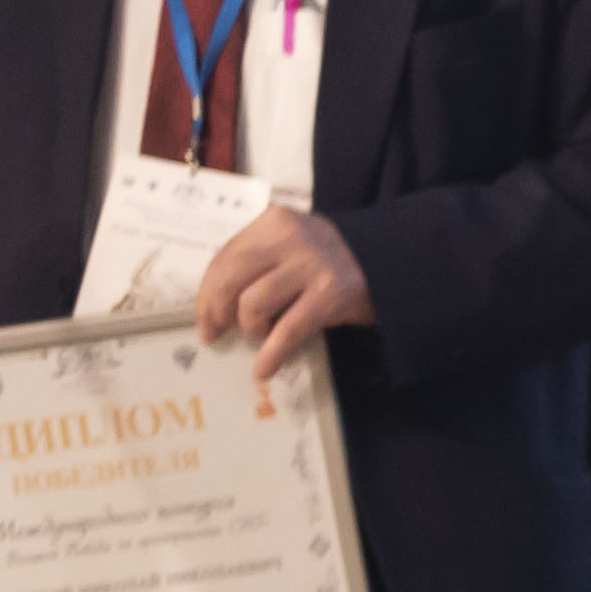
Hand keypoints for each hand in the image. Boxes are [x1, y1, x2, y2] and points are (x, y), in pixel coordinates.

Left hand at [195, 203, 374, 408]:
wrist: (385, 263)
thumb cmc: (325, 262)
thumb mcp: (288, 247)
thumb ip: (254, 262)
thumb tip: (213, 305)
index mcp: (273, 222)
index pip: (224, 258)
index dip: (206, 295)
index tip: (205, 320)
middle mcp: (290, 237)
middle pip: (230, 279)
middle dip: (217, 312)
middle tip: (220, 332)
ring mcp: (311, 264)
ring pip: (253, 303)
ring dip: (250, 329)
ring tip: (260, 336)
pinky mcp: (329, 293)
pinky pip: (286, 330)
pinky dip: (271, 354)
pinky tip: (264, 369)